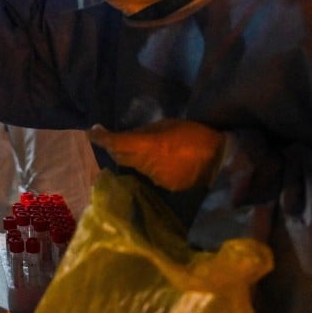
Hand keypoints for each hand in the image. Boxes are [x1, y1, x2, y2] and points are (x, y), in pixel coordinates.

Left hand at [89, 119, 224, 190]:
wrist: (219, 159)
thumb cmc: (193, 135)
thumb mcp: (167, 125)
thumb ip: (144, 133)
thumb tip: (128, 137)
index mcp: (146, 146)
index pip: (116, 143)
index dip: (101, 138)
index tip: (92, 132)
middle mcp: (146, 165)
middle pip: (120, 157)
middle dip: (114, 147)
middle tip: (112, 137)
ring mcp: (155, 178)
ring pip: (134, 166)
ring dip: (133, 157)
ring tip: (143, 146)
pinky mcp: (165, 187)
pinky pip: (150, 174)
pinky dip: (149, 167)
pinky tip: (161, 159)